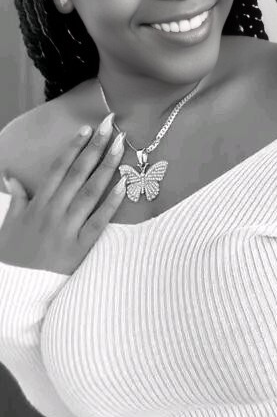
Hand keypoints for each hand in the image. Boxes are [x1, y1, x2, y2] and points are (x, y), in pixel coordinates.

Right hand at [0, 114, 126, 273]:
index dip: (74, 147)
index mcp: (38, 203)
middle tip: (111, 125)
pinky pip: (98, 222)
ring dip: (107, 167)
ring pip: (91, 192)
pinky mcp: (79, 248)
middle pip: (78, 173)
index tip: (88, 129)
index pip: (59, 168)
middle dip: (96, 147)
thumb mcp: (9, 223)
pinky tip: (124, 185)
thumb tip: (12, 177)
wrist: (15, 290)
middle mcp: (54, 211)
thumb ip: (16, 198)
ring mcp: (67, 229)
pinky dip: (112, 203)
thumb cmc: (13, 255)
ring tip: (121, 146)